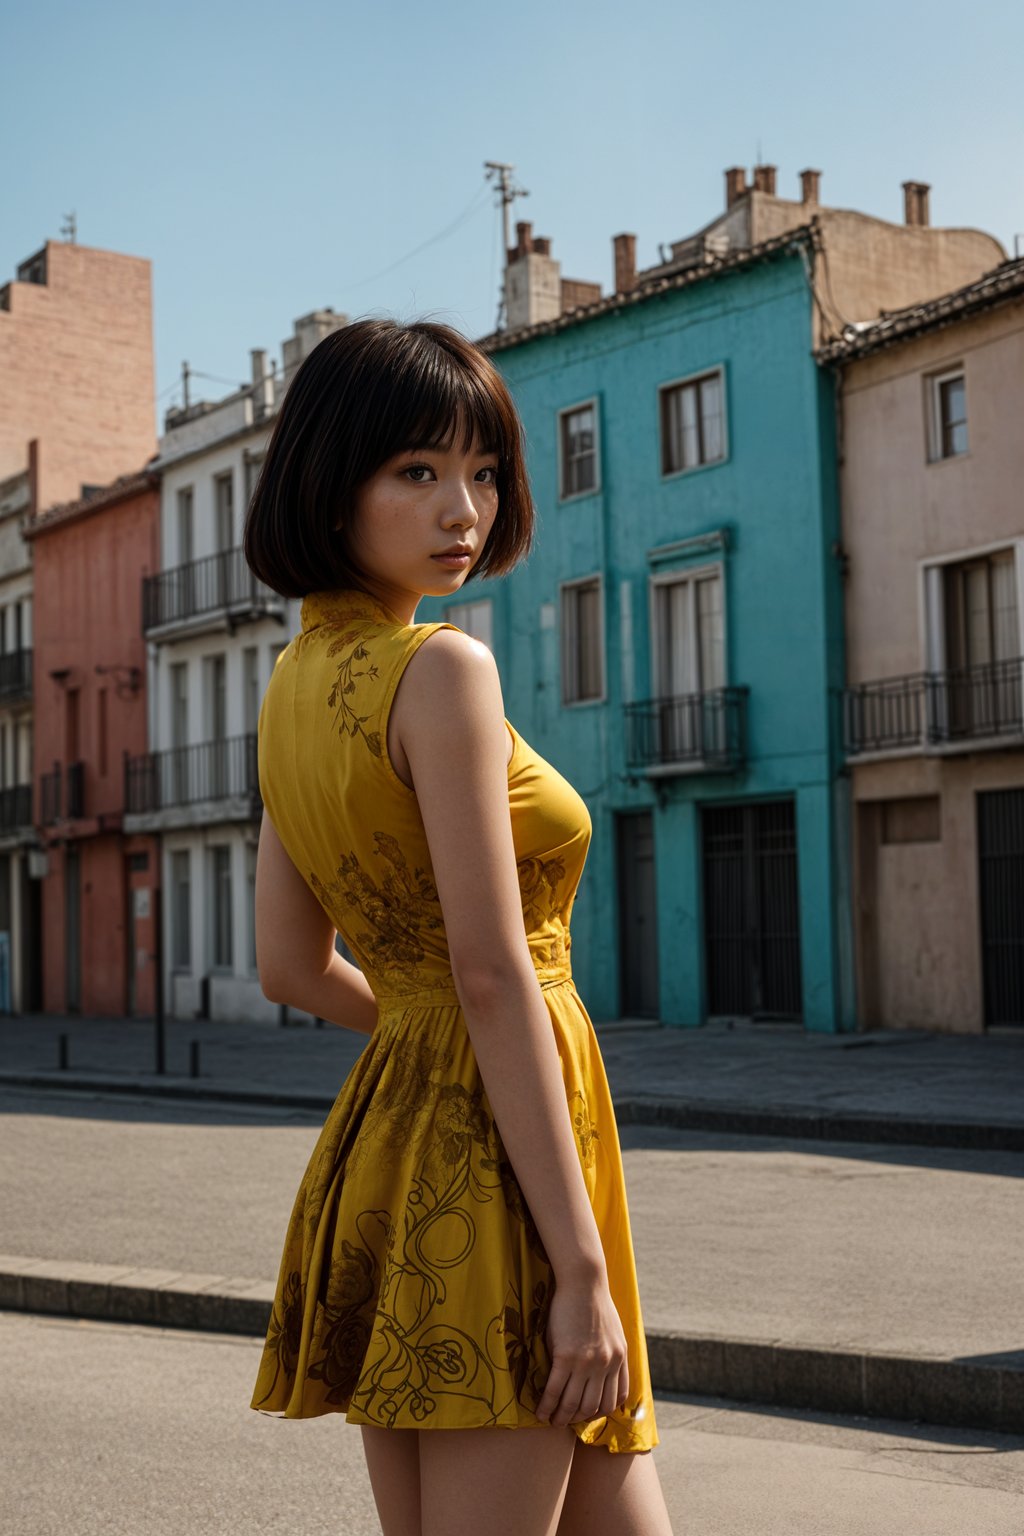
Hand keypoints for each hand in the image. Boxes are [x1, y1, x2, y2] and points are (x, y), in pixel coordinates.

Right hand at [535, 1277, 628, 1427]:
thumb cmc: (595, 1302)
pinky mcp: (566, 1355)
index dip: (601, 1411)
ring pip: (574, 1403)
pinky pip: (555, 1390)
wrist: (584, 1282)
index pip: (616, 1399)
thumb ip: (611, 1353)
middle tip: (565, 1421)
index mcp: (620, 1359)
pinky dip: (547, 1405)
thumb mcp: (614, 1331)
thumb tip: (604, 1370)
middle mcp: (606, 1365)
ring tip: (551, 1420)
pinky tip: (540, 1411)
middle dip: (578, 1419)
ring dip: (561, 1417)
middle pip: (593, 1406)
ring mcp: (587, 1362)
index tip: (588, 1414)